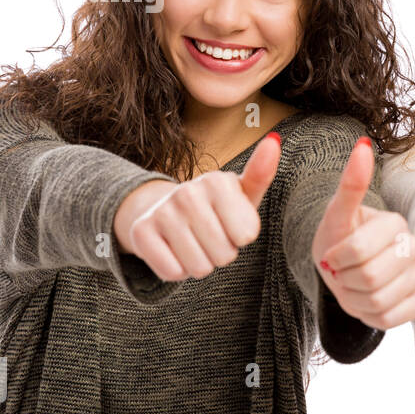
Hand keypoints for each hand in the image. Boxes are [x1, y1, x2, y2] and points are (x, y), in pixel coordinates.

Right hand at [114, 131, 280, 280]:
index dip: (240, 238)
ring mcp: (162, 211)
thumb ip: (261, 173)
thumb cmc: (216, 207)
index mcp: (218, 182)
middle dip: (221, 253)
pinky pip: (173, 273)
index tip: (229, 223)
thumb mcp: (242, 193)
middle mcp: (187, 192)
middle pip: (224, 255)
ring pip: (199, 267)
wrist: (163, 211)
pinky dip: (177, 271)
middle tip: (209, 236)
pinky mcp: (140, 232)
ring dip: (199, 264)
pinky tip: (173, 251)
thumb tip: (274, 140)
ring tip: (193, 243)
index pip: (246, 236)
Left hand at [313, 136, 414, 329]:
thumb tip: (363, 144)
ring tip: (351, 288)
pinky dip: (369, 315)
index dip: (336, 259)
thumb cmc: (340, 238)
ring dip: (354, 300)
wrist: (350, 268)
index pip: (357, 250)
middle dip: (344, 281)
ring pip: (380, 301)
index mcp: (395, 223)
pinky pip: (391, 319)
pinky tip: (365, 302)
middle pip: (370, 277)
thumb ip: (350, 184)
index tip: (330, 256)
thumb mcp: (337, 215)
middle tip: (340, 274)